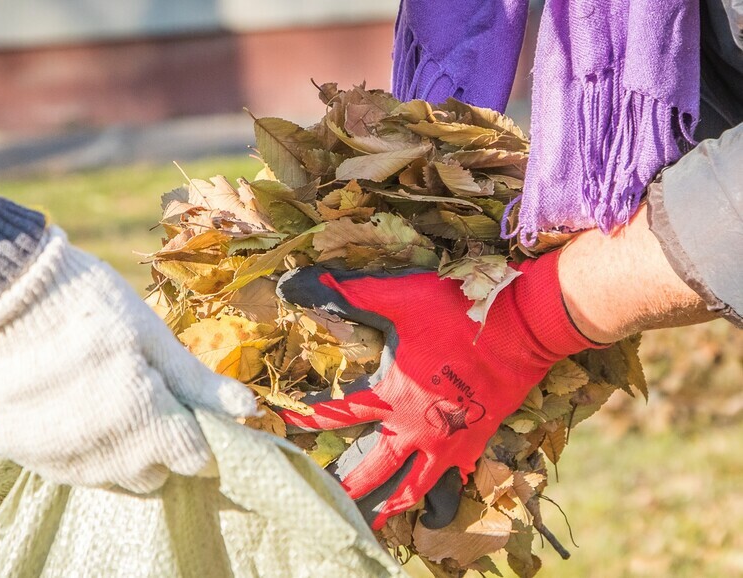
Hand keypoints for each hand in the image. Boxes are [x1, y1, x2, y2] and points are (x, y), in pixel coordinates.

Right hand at [0, 227, 256, 493]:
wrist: (3, 290)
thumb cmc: (91, 303)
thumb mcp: (152, 335)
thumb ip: (198, 382)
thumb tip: (249, 411)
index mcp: (142, 413)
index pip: (191, 458)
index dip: (196, 437)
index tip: (186, 415)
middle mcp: (101, 446)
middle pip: (153, 475)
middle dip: (159, 446)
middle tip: (145, 402)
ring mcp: (58, 454)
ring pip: (112, 479)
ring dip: (121, 451)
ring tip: (107, 401)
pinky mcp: (23, 452)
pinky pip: (71, 471)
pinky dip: (82, 449)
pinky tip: (74, 410)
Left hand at [276, 251, 598, 528]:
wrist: (523, 326)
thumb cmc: (458, 311)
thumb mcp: (398, 297)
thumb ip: (348, 294)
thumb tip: (297, 282)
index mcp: (392, 396)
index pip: (337, 414)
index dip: (306, 417)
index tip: (283, 423)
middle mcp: (416, 428)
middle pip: (374, 467)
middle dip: (348, 486)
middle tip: (329, 499)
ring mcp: (448, 441)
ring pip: (415, 485)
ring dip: (393, 504)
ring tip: (376, 522)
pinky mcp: (477, 441)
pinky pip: (455, 475)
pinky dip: (443, 489)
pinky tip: (435, 502)